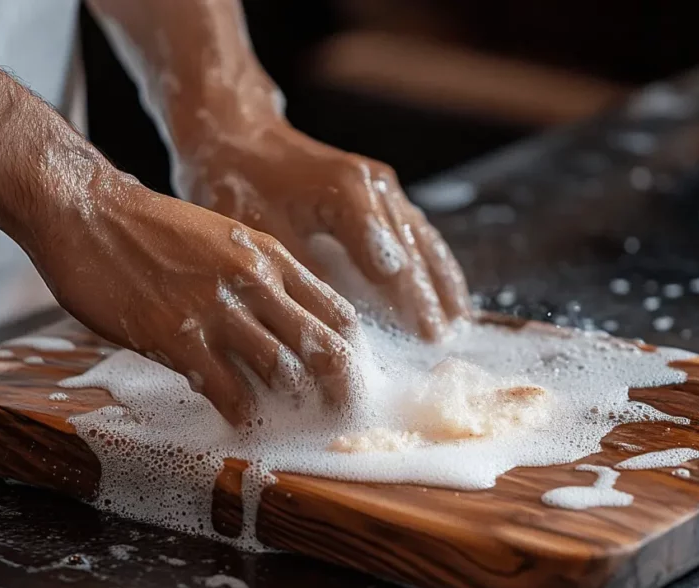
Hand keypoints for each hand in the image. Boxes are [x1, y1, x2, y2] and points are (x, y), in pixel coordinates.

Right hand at [30, 177, 358, 426]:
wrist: (87, 212)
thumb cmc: (152, 229)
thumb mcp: (223, 237)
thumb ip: (258, 275)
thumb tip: (287, 321)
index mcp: (269, 255)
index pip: (336, 312)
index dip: (351, 352)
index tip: (353, 378)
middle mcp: (253, 281)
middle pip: (321, 346)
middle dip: (337, 387)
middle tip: (340, 415)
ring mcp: (217, 310)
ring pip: (280, 370)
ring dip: (286, 402)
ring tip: (287, 421)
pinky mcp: (178, 338)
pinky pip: (226, 389)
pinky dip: (239, 412)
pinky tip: (240, 421)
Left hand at [174, 121, 471, 340]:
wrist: (241, 135)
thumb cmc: (240, 182)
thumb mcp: (262, 231)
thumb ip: (303, 270)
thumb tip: (336, 319)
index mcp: (347, 192)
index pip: (390, 257)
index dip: (409, 300)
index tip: (424, 336)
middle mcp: (374, 185)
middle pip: (414, 250)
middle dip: (431, 298)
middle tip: (443, 342)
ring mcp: (382, 186)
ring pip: (424, 238)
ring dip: (441, 281)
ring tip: (458, 322)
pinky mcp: (381, 190)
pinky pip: (418, 230)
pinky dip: (434, 262)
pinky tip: (445, 289)